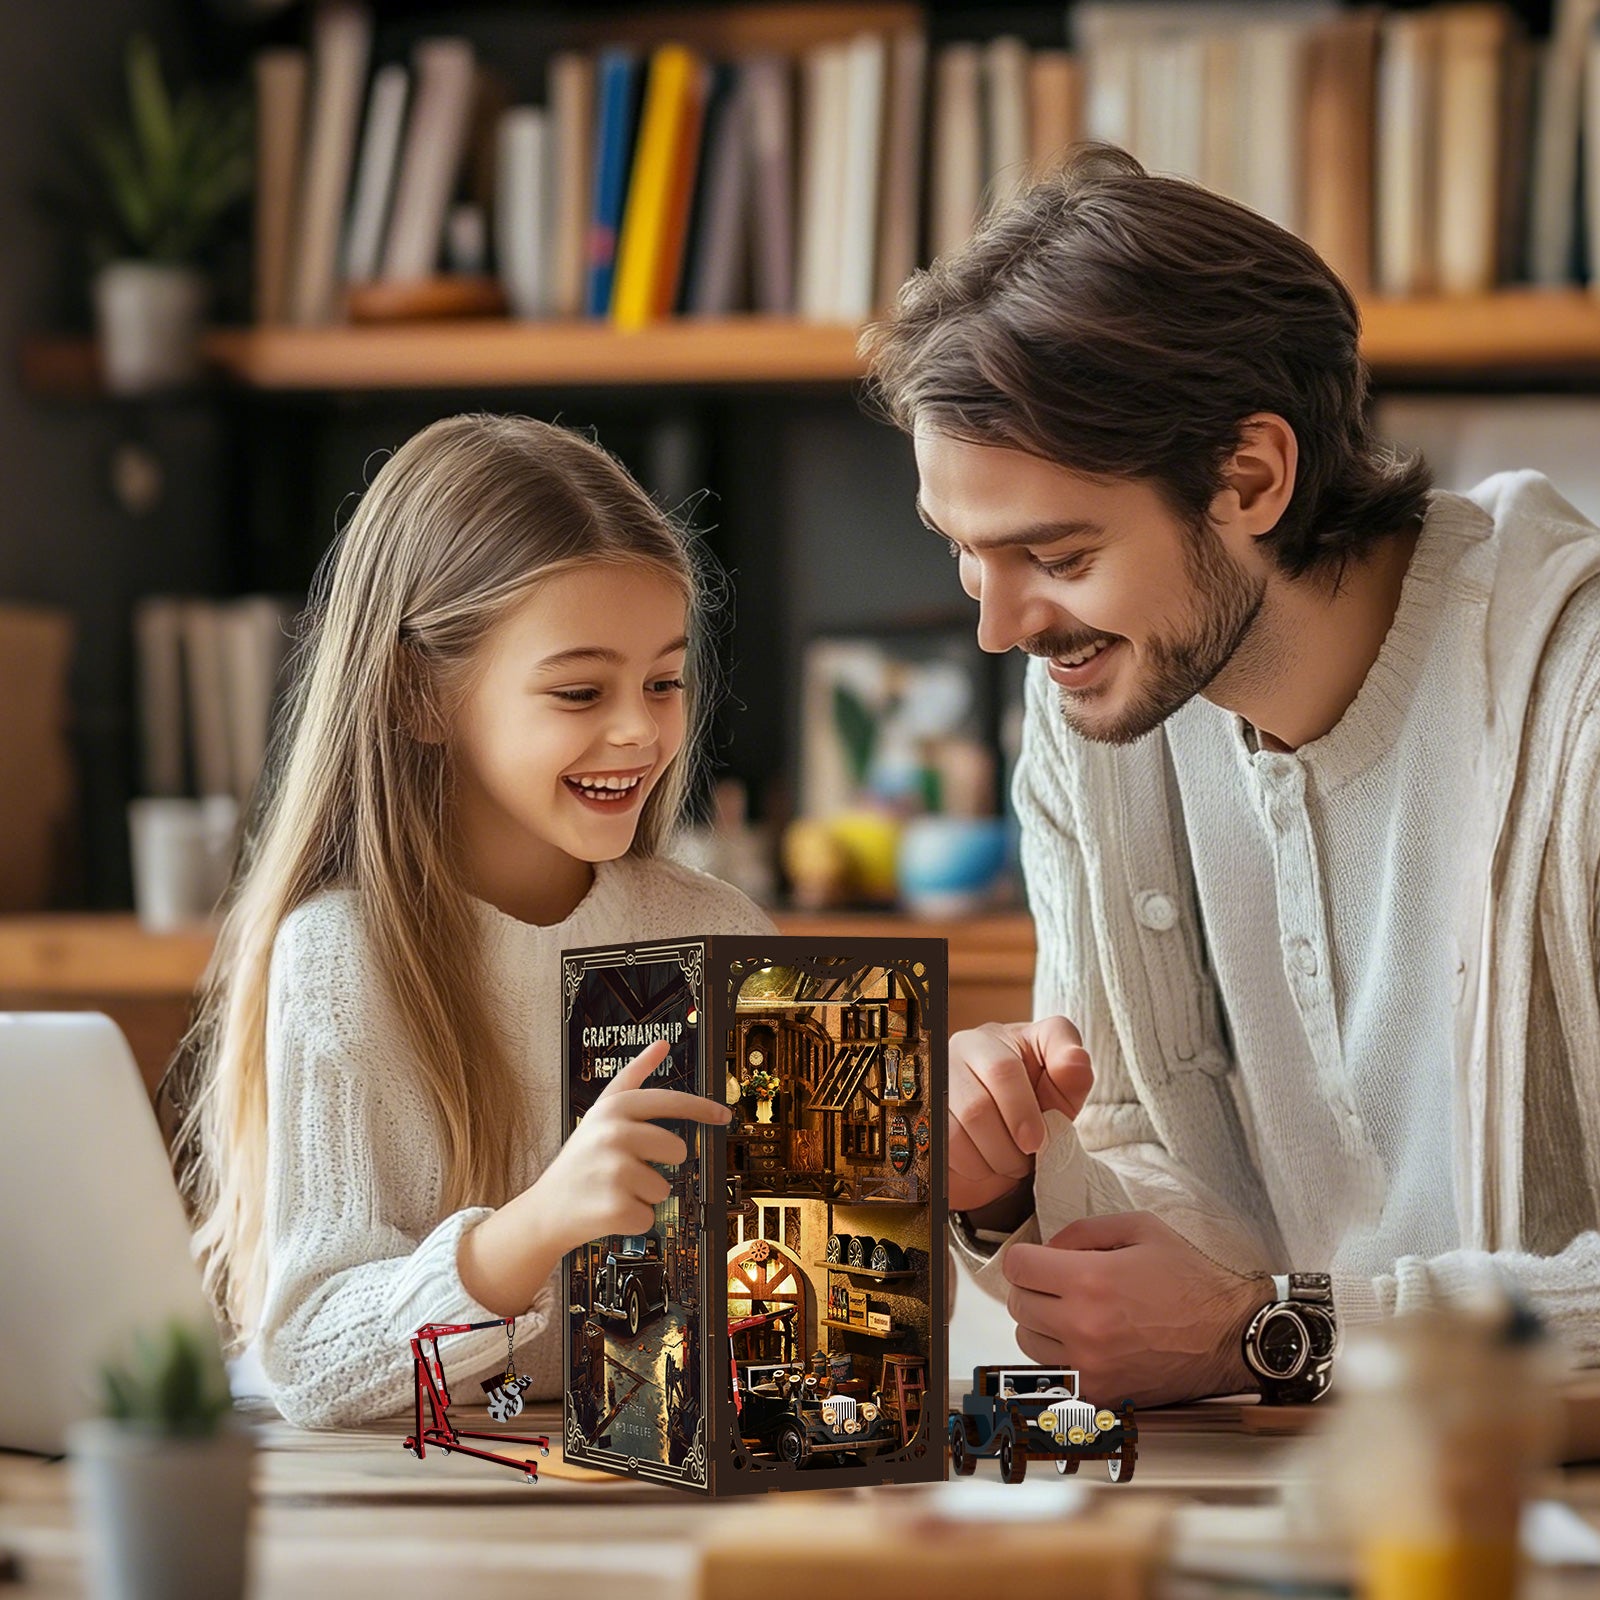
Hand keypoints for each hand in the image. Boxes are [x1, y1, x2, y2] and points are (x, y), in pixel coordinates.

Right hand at [533, 1039, 730, 1255]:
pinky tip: (608, 1211)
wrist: (546, 1209)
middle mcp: (613, 1134)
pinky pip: (650, 1216)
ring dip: (644, 1195)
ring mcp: (614, 1171)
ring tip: (613, 1189)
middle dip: (660, 1165)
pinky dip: (634, 1219)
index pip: (671, 1101)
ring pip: (664, 1188)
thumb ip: (633, 1076)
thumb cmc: (582, 1158)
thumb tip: (662, 1043)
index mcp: (614, 1109)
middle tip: (627, 1169)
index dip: (703, 1108)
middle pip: (677, 1150)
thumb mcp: (602, 1111)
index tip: (724, 1115)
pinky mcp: (615, 1208)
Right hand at [948, 1017, 1094, 1212]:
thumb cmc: (1039, 1100)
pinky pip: (941, 1152)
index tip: (1037, 1140)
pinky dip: (971, 1169)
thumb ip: (1073, 1070)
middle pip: (976, 1108)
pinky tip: (985, 1163)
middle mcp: (955, 1054)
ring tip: (1009, 1160)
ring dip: (991, 1160)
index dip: (1022, 1110)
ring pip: (955, 1134)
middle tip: (1027, 1156)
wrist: (1011, 1134)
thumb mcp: (1063, 1086)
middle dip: (1008, 1145)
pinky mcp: (922, 1118)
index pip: (1002, 1070)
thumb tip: (1075, 1060)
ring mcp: (933, 1084)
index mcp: (993, 1039)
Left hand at [1001, 1210, 1269, 1404]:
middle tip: (1060, 1284)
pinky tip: (1086, 1343)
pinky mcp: (1100, 1395)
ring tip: (1075, 1314)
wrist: (1231, 1335)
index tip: (1037, 1260)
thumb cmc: (1191, 1280)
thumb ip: (1083, 1232)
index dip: (1025, 1258)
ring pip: (1028, 1342)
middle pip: (1018, 1305)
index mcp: (1089, 1280)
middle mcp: (1082, 1327)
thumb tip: (1047, 1248)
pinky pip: (1053, 1375)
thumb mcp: (1140, 1229)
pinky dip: (1060, 1358)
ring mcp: (1089, 1367)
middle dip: (1034, 1288)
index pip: (1017, 1267)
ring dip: (1042, 1325)